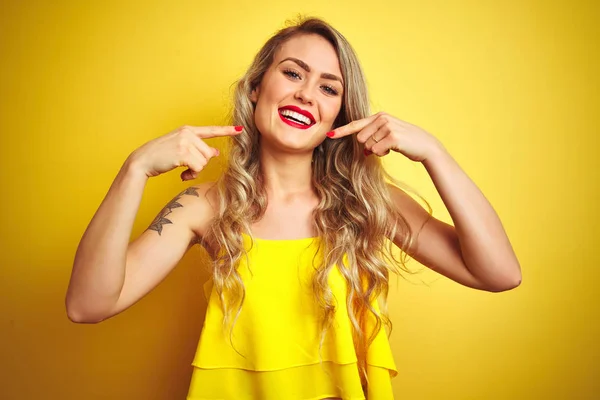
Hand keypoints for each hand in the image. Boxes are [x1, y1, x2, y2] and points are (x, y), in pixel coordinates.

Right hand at [129, 125, 242, 180]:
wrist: (142, 161)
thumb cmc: (160, 156)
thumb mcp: (180, 148)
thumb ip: (197, 148)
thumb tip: (215, 152)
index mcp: (187, 130)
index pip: (211, 130)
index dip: (227, 131)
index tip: (240, 130)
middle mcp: (187, 133)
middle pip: (209, 153)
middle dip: (200, 164)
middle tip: (186, 168)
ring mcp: (185, 142)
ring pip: (204, 162)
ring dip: (195, 171)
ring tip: (182, 170)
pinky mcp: (183, 152)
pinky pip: (198, 168)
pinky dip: (191, 175)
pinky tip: (181, 175)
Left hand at [327, 112, 442, 161]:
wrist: (425, 146)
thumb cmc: (406, 142)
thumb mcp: (388, 136)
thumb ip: (374, 139)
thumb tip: (364, 151)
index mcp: (379, 116)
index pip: (356, 124)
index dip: (341, 131)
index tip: (329, 134)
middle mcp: (382, 118)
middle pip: (361, 139)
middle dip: (370, 146)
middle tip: (386, 145)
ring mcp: (387, 126)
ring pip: (368, 146)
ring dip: (378, 150)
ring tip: (392, 146)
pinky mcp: (392, 136)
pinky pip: (376, 150)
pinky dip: (383, 153)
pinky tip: (395, 149)